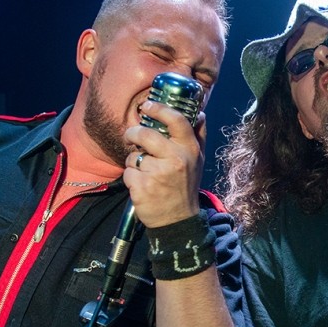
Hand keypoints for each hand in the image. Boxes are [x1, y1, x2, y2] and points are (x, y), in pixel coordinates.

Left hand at [123, 100, 204, 227]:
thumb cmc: (185, 187)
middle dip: (133, 134)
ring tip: (145, 172)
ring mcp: (158, 174)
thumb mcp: (198, 161)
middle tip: (131, 137)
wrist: (179, 221)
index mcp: (189, 150)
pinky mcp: (143, 187)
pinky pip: (128, 172)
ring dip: (134, 162)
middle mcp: (175, 159)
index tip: (148, 106)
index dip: (159, 109)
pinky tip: (141, 185)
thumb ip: (198, 136)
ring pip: (134, 156)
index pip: (176, 120)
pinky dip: (131, 178)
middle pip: (145, 135)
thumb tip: (199, 113)